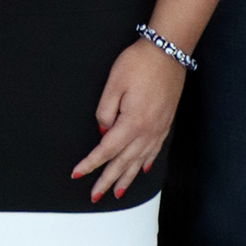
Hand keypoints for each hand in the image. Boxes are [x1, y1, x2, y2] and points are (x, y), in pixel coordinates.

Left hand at [73, 39, 185, 201]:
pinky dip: (146, 163)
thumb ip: (105, 111)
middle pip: (123, 162)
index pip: (106, 150)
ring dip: (127, 178)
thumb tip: (103, 132)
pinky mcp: (165, 123)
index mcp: (132, 123)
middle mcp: (147, 131)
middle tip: (95, 195)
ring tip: (118, 192)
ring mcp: (158, 129)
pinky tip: (142, 170)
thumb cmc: (140, 63)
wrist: (168, 51)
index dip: (90, 163)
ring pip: (140, 161)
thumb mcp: (114, 83)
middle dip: (107, 180)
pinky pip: (154, 150)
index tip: (77, 174)